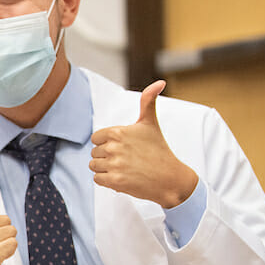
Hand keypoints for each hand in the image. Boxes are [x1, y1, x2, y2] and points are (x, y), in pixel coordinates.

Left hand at [88, 80, 197, 208]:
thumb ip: (148, 101)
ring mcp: (114, 165)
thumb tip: (159, 82)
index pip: (96, 138)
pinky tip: (122, 177)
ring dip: (105, 169)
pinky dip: (106, 180)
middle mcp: (114, 147)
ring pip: (94, 166)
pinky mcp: (115, 181)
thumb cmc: (159, 150)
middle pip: (94, 152)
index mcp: (118, 132)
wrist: (170, 178)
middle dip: (106, 156)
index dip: (106, 143)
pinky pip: (97, 179)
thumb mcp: (151, 123)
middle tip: (126, 159)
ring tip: (123, 168)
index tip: (122, 147)